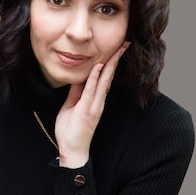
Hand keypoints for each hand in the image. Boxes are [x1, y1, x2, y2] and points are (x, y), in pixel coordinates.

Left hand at [55, 41, 129, 166]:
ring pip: (104, 80)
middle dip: (116, 59)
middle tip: (125, 44)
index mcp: (94, 100)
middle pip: (109, 76)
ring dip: (111, 64)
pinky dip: (95, 78)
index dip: (110, 62)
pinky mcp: (88, 110)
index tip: (116, 49)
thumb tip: (78, 79)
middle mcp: (98, 101)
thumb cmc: (71, 131)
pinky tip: (99, 66)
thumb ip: (76, 93)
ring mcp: (94, 105)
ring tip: (118, 50)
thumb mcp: (71, 106)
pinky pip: (91, 90)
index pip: (104, 77)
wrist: (71, 150)